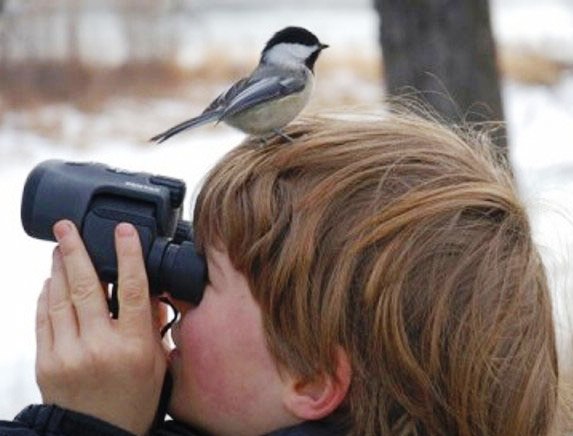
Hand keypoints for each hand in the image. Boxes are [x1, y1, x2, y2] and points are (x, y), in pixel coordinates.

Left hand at [35, 220, 166, 434]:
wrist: (98, 435)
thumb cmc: (132, 400)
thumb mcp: (157, 363)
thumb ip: (152, 324)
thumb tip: (149, 290)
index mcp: (133, 346)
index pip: (131, 289)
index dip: (128, 255)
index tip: (123, 230)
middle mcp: (99, 346)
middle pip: (86, 286)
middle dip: (75, 250)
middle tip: (66, 227)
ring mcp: (68, 354)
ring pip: (60, 298)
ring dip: (58, 269)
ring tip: (59, 248)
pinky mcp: (46, 362)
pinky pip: (43, 319)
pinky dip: (45, 296)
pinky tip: (50, 282)